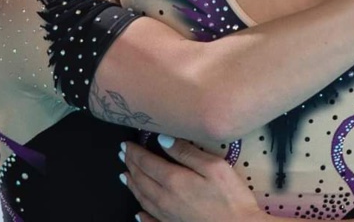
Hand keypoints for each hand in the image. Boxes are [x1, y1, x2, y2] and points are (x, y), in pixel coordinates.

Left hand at [123, 138, 263, 221]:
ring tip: (125, 175)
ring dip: (132, 185)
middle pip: (141, 179)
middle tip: (122, 154)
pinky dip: (141, 215)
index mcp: (174, 180)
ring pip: (142, 199)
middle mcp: (165, 199)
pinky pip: (151, 221)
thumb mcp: (214, 166)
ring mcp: (168, 217)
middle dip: (130, 165)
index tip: (126, 144)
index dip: (134, 152)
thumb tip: (163, 139)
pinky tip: (138, 213)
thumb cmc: (231, 197)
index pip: (147, 163)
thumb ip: (187, 152)